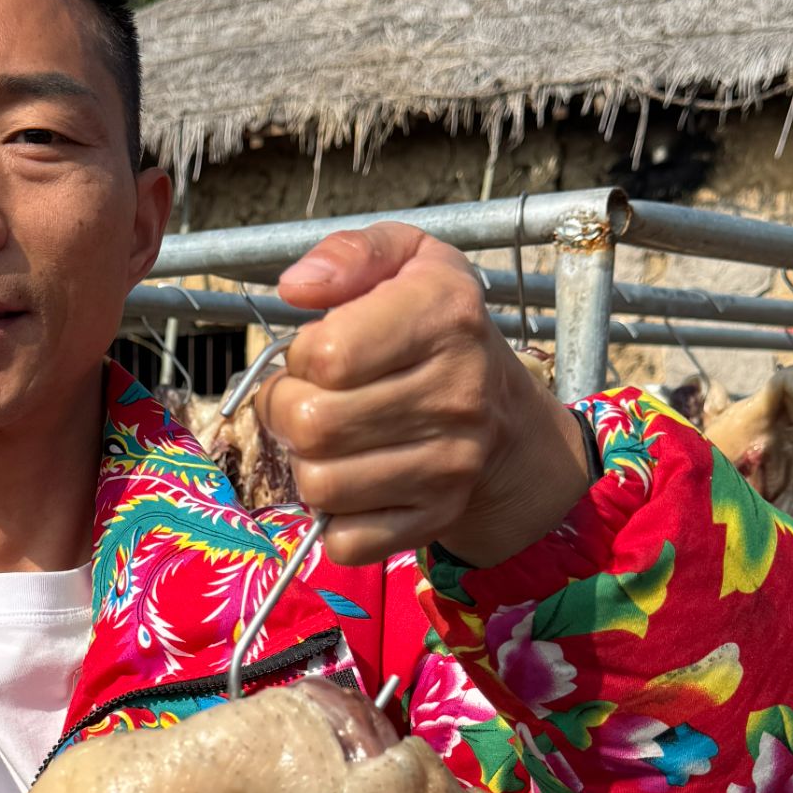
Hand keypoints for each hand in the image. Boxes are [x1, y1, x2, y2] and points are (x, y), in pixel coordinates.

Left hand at [256, 223, 591, 567]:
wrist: (505, 414)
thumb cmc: (439, 330)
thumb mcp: (410, 260)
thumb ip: (351, 253)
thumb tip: (297, 287)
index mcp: (446, 316)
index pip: (326, 355)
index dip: (300, 355)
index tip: (318, 353)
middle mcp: (457, 394)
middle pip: (311, 424)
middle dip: (286, 411)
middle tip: (307, 400)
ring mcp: (450, 465)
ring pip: (319, 485)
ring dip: (305, 463)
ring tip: (328, 440)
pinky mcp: (437, 517)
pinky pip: (347, 540)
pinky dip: (333, 520)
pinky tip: (351, 483)